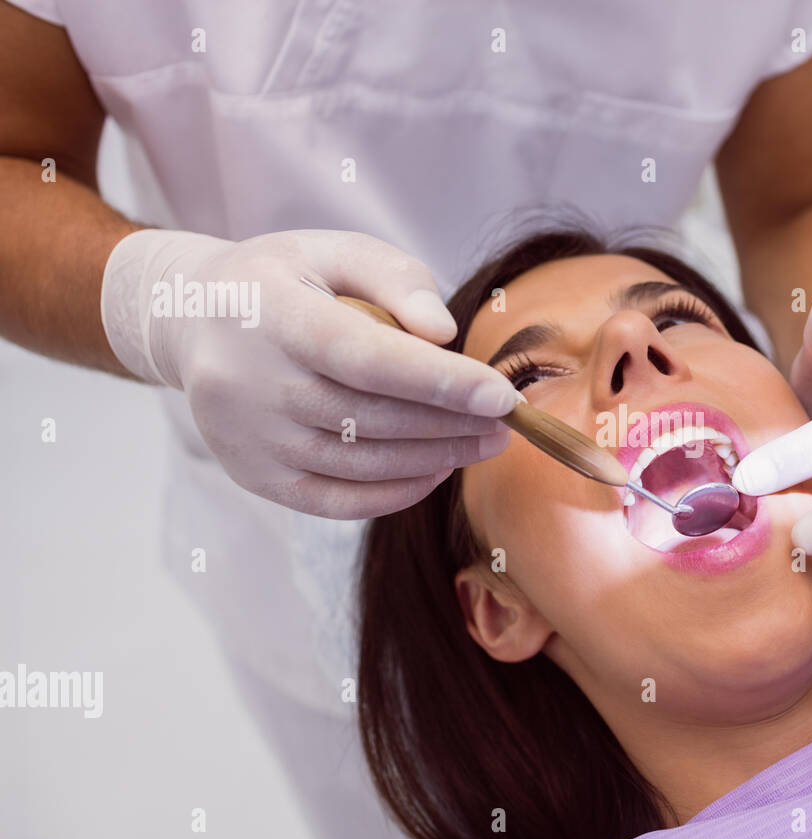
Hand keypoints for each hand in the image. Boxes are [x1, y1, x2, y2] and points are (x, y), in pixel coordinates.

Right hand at [100, 228, 518, 518]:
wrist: (190, 320)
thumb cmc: (282, 280)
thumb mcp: (334, 249)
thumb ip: (396, 279)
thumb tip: (445, 334)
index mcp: (270, 313)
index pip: (365, 357)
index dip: (439, 381)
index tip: (501, 395)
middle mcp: (249, 382)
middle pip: (371, 417)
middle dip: (452, 424)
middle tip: (506, 421)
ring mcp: (248, 436)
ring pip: (361, 462)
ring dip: (436, 458)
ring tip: (483, 442)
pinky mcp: (253, 474)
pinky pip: (337, 501)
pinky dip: (396, 492)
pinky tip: (436, 469)